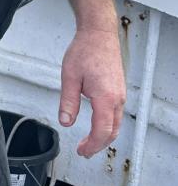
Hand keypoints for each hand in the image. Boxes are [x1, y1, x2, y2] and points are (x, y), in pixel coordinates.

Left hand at [58, 28, 126, 157]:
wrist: (98, 34)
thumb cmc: (85, 50)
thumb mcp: (69, 77)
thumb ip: (68, 102)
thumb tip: (65, 121)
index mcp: (105, 98)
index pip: (101, 131)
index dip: (92, 145)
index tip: (82, 151)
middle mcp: (117, 98)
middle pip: (112, 132)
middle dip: (98, 145)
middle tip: (84, 151)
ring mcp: (120, 94)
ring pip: (116, 124)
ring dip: (103, 136)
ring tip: (88, 142)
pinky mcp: (118, 90)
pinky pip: (116, 114)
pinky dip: (107, 125)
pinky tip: (97, 125)